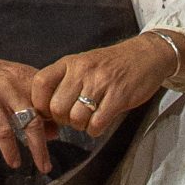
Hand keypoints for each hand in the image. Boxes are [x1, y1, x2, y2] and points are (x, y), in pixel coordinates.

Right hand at [0, 44, 55, 174]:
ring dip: (38, 148)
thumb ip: (29, 106)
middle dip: (53, 139)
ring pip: (30, 122)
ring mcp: (4, 90)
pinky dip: (10, 148)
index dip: (61, 120)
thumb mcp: (7, 88)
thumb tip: (54, 131)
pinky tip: (13, 161)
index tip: (62, 140)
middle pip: (46, 113)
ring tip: (42, 166)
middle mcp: (20, 81)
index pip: (54, 100)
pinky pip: (4, 129)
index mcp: (28, 77)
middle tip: (52, 162)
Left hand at [32, 34, 184, 143]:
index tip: (48, 111)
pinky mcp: (118, 97)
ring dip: (81, 126)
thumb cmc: (110, 64)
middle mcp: (82, 70)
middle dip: (63, 120)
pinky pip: (97, 124)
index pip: (40, 83)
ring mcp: (101, 83)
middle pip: (57, 108)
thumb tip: (43, 109)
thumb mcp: (82, 64)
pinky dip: (95, 129)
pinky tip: (100, 122)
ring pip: (76, 119)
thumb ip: (63, 81)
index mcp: (69, 62)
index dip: (39, 104)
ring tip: (88, 119)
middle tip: (73, 118)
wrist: (145, 55)